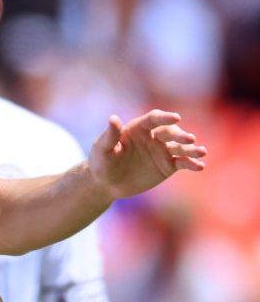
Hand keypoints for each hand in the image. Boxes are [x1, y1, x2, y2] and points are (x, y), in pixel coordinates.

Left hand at [88, 110, 206, 198]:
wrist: (107, 183)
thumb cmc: (101, 163)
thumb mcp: (102, 149)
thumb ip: (110, 135)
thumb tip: (113, 118)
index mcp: (138, 128)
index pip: (154, 119)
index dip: (165, 117)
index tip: (176, 118)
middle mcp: (153, 137)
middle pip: (170, 132)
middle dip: (181, 135)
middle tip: (189, 139)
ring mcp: (162, 151)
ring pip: (180, 147)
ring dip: (192, 148)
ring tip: (201, 152)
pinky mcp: (168, 166)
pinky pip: (182, 162)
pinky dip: (192, 163)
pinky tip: (199, 166)